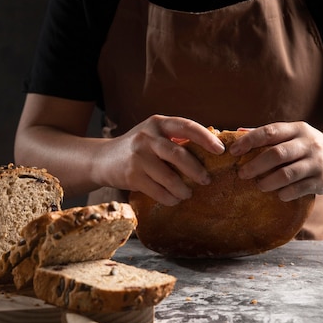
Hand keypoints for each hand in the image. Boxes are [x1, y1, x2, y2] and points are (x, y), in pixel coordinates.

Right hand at [101, 115, 225, 205]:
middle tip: (207, 179)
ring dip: (183, 189)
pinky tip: (174, 199)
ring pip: (169, 177)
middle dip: (196, 170)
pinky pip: (157, 191)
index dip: (206, 138)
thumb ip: (178, 138)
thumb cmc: (138, 147)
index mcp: (158, 123)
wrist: (102, 159)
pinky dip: (170, 198)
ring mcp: (138, 156)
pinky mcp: (131, 175)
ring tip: (188, 193)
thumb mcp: (155, 134)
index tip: (220, 150)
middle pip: (178, 154)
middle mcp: (147, 137)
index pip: (186, 126)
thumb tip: (215, 144)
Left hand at [228, 122, 322, 200]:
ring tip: (259, 185)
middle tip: (242, 174)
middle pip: (277, 154)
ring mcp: (317, 162)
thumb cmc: (312, 148)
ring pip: (286, 174)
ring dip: (268, 182)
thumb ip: (270, 135)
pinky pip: (297, 189)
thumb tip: (238, 133)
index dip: (249, 141)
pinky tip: (278, 194)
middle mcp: (309, 143)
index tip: (233, 151)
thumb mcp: (296, 135)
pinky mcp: (322, 180)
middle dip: (255, 165)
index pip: (270, 131)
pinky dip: (284, 193)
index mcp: (298, 129)